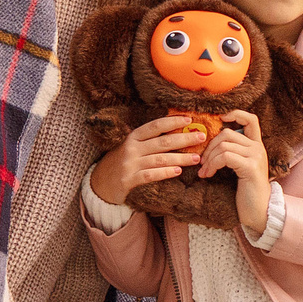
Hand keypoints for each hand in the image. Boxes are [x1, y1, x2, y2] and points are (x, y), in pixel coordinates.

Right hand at [90, 115, 205, 208]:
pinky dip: (165, 173)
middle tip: (201, 137)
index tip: (190, 118)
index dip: (173, 121)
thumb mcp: (133, 146)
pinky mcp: (129, 180)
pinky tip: (178, 171)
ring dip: (181, 158)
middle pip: (162, 142)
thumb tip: (178, 133)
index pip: (156, 125)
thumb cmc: (122, 161)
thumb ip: (151, 140)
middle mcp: (132, 148)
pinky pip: (151, 175)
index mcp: (134, 136)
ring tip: (197, 158)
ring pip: (160, 159)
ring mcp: (130, 164)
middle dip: (184, 138)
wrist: (101, 182)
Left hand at [197, 110, 271, 237]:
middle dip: (209, 146)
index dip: (235, 113)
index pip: (251, 119)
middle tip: (202, 162)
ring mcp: (256, 156)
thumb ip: (232, 152)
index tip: (219, 120)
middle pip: (227, 133)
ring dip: (208, 158)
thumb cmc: (245, 191)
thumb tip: (208, 141)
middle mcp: (258, 148)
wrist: (259, 211)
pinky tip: (208, 175)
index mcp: (256, 145)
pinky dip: (212, 164)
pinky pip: (225, 157)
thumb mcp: (239, 167)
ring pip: (224, 145)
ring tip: (204, 171)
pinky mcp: (250, 167)